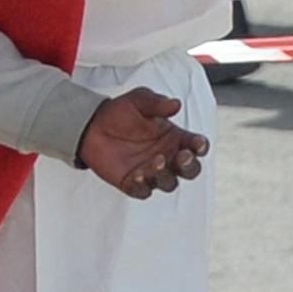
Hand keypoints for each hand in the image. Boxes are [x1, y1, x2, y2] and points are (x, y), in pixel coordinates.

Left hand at [77, 88, 208, 198]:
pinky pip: (143, 190)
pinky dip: (143, 186)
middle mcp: (168, 157)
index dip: (200, 146)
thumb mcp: (139, 100)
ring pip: (169, 182)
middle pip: (190, 170)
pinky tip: (138, 175)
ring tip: (156, 161)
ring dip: (166, 174)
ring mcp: (152, 172)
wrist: (92, 124)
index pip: (196, 146)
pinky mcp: (133, 183)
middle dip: (189, 165)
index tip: (198, 144)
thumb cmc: (121, 112)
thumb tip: (175, 104)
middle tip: (183, 157)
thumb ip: (157, 102)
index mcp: (175, 138)